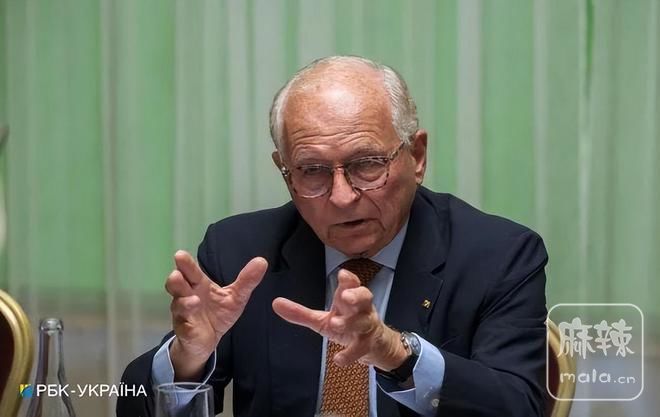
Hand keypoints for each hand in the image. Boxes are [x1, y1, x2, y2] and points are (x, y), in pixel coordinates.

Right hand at [166, 250, 267, 379]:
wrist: (208, 339)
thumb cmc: (218, 313)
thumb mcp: (236, 297)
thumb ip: (246, 280)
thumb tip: (262, 261)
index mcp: (199, 285)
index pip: (191, 272)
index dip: (186, 264)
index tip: (180, 255)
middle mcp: (187, 296)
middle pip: (177, 285)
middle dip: (176, 279)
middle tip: (178, 274)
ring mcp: (184, 314)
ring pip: (178, 305)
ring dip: (184, 302)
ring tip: (195, 300)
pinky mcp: (186, 332)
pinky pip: (183, 328)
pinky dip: (186, 325)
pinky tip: (190, 323)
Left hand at [272, 269, 406, 369]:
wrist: (376, 345)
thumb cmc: (347, 325)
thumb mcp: (321, 319)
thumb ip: (300, 313)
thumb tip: (275, 303)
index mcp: (349, 299)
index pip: (352, 284)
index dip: (349, 279)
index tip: (342, 274)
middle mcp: (361, 309)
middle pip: (365, 297)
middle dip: (356, 296)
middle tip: (345, 297)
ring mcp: (366, 327)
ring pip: (363, 322)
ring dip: (350, 322)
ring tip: (335, 324)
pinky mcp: (368, 345)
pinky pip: (361, 349)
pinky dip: (350, 354)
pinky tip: (338, 359)